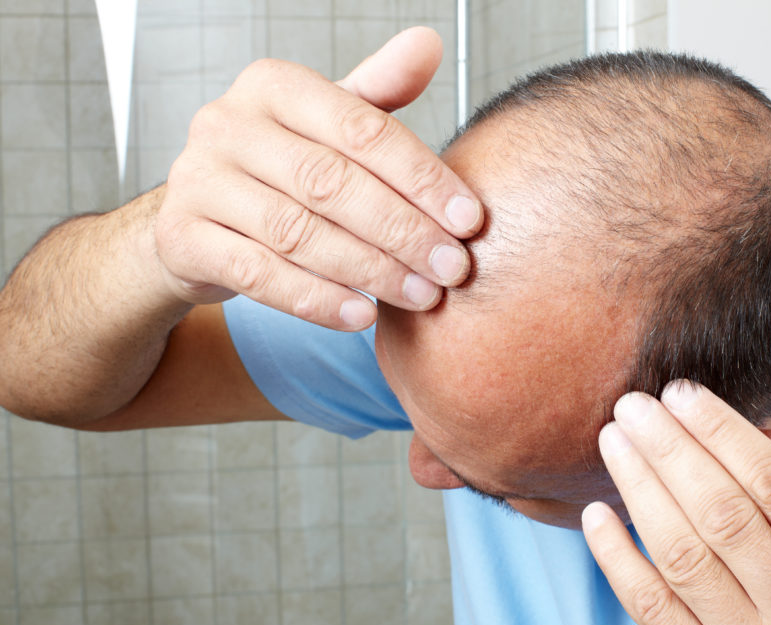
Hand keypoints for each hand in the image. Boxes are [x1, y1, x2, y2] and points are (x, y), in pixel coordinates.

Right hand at [153, 27, 481, 330]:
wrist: (195, 220)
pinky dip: (316, 299)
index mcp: (272, 86)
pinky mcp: (182, 239)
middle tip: (452, 268)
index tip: (469, 220)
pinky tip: (361, 315)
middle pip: (333, 183)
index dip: (422, 177)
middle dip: (404, 231)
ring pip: (299, 232)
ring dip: (370, 270)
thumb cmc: (277, 168)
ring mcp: (198, 181)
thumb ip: (376, 95)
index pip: (361, 129)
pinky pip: (259, 275)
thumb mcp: (324, 124)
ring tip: (421, 295)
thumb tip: (429, 44)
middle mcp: (226, 124)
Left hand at [582, 382, 770, 624]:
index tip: (682, 394)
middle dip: (671, 449)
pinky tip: (595, 513)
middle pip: (723, 514)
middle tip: (634, 406)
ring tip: (614, 441)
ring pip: (682, 554)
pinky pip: (649, 607)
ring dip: (639, 488)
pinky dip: (615, 557)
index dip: (722, 431)